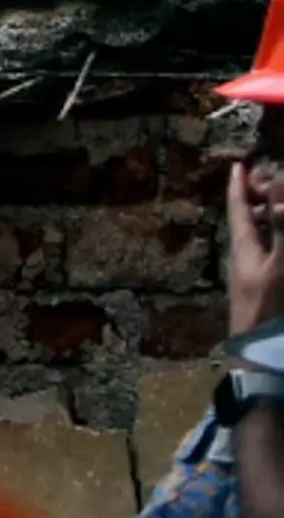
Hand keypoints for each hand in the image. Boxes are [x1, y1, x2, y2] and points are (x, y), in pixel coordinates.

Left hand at [229, 157, 282, 341]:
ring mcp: (255, 273)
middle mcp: (246, 255)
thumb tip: (278, 196)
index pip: (239, 208)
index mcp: (243, 245)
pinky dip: (275, 240)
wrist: (261, 352)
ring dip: (269, 220)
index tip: (238, 166)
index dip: (239, 186)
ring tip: (275, 206)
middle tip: (265, 180)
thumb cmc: (266, 308)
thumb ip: (283, 232)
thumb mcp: (278, 267)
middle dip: (256, 199)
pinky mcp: (266, 288)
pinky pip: (269, 255)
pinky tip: (278, 240)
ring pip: (260, 238)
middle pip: (249, 220)